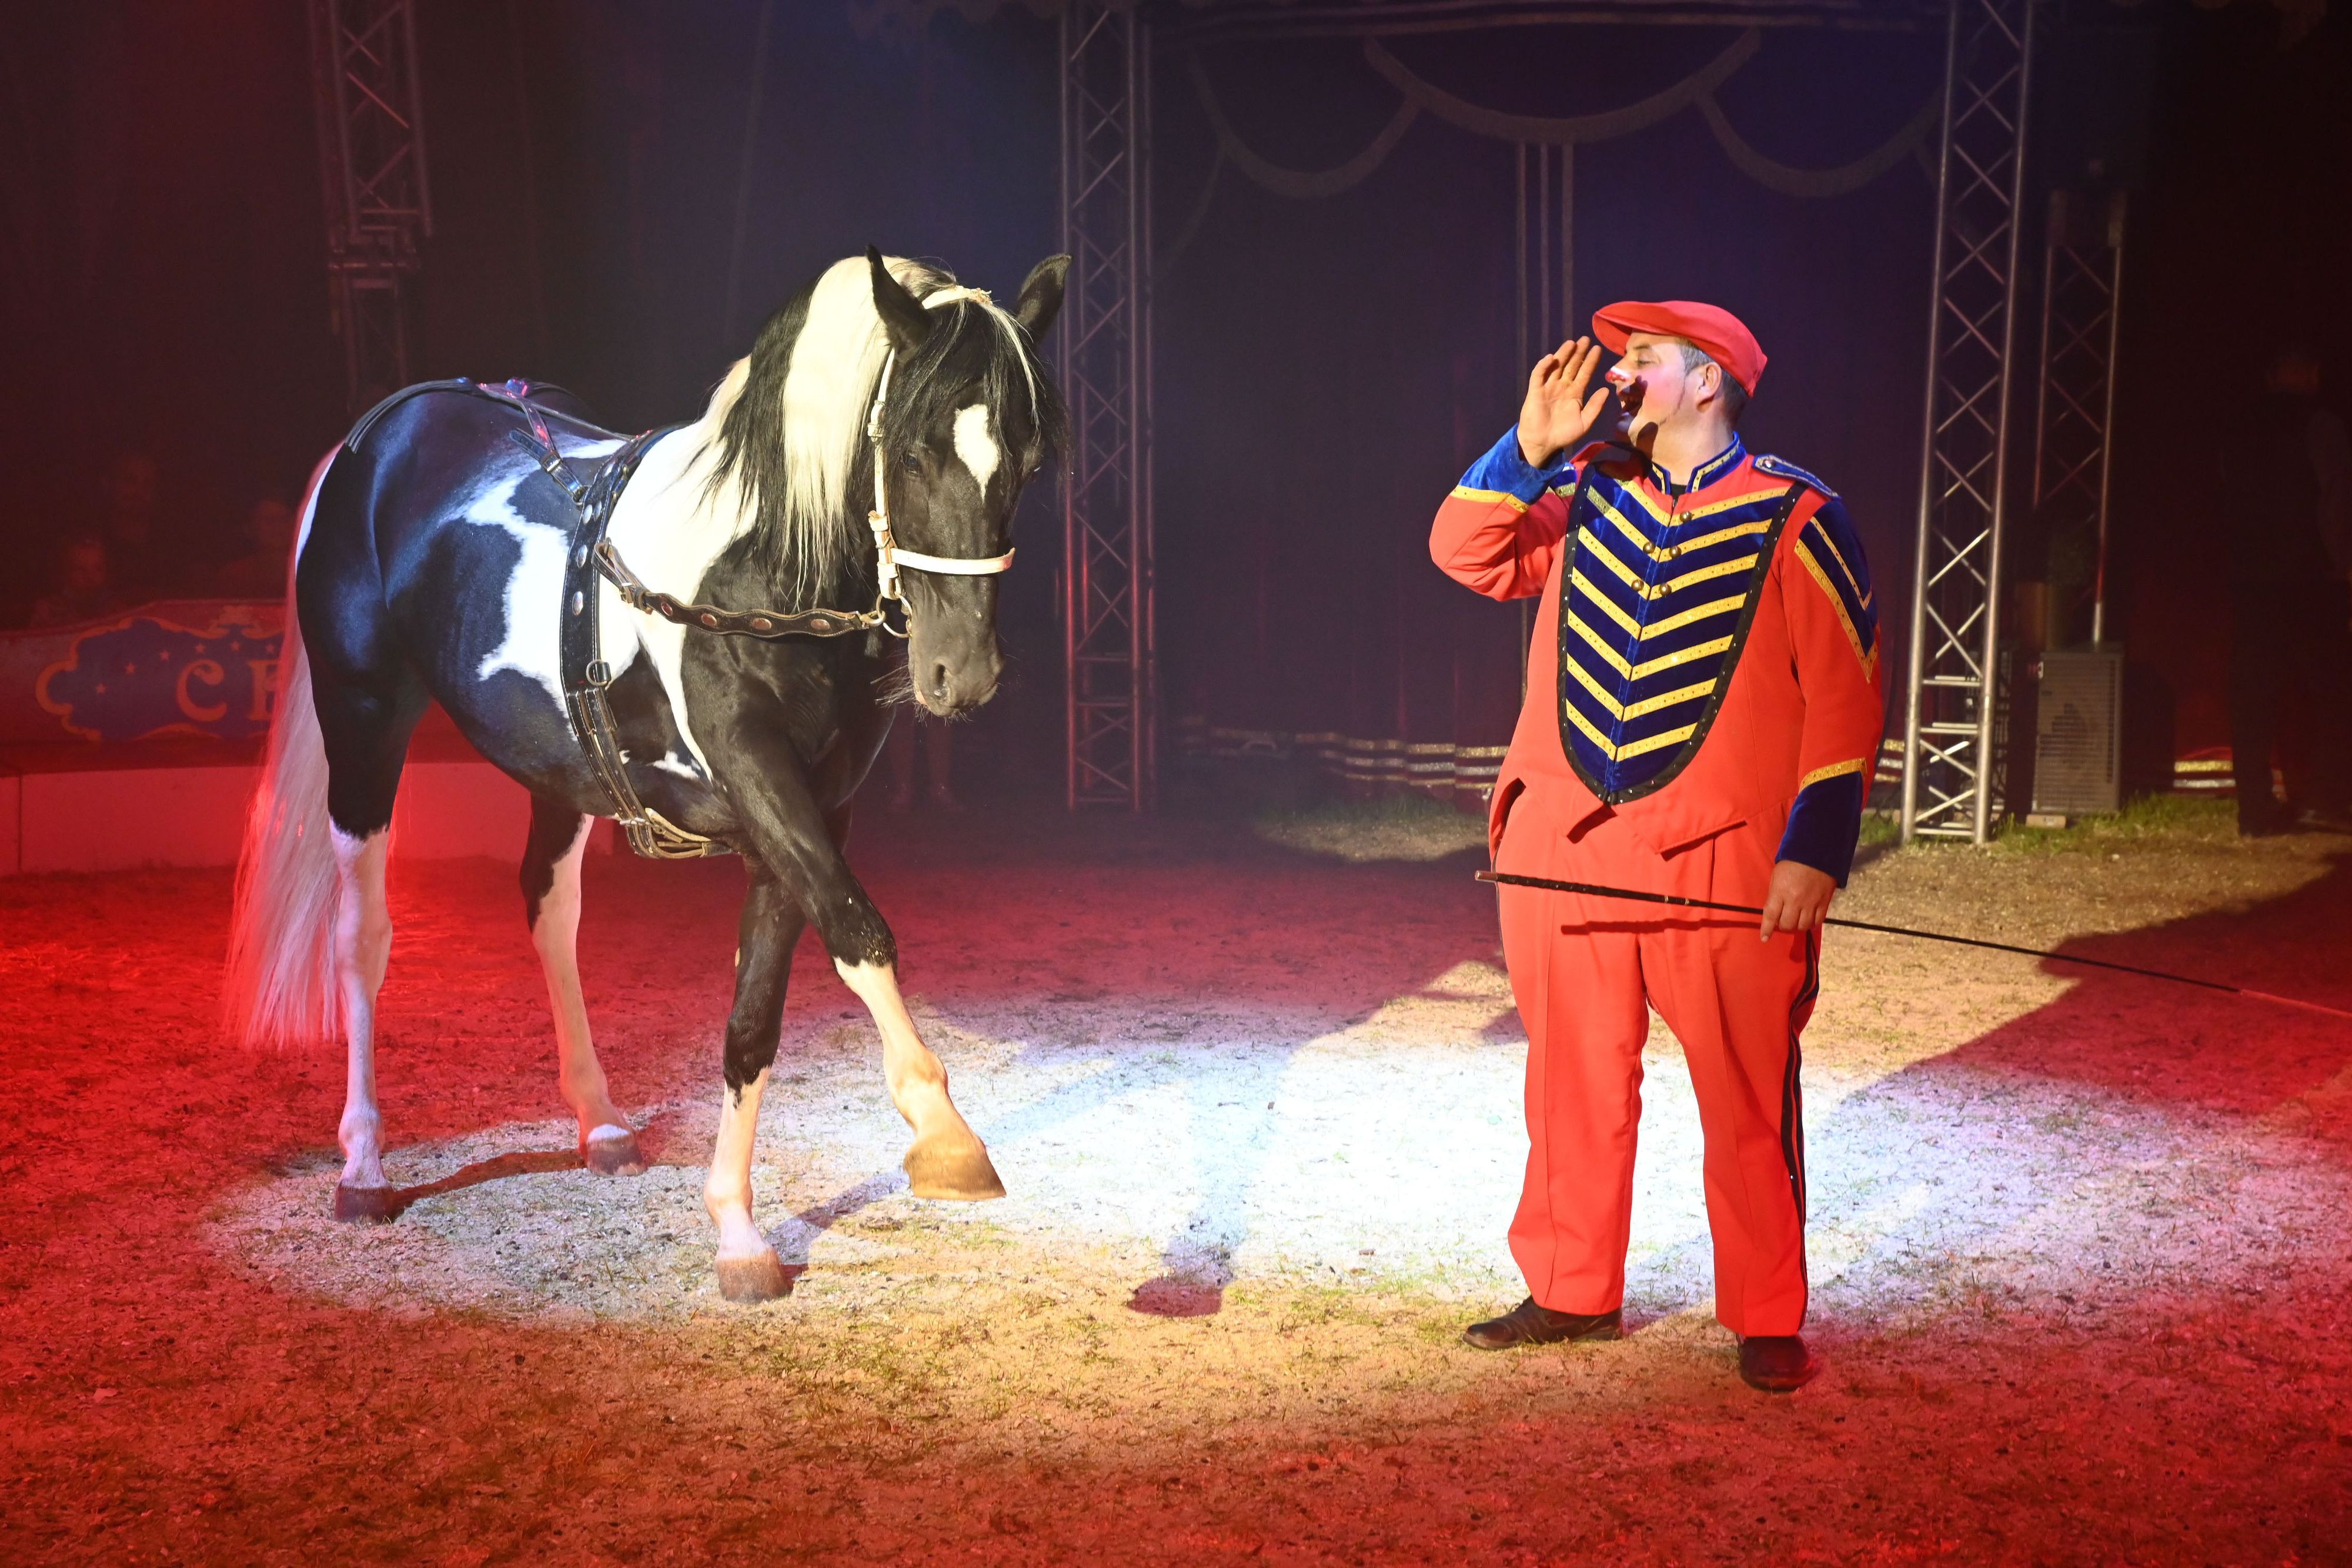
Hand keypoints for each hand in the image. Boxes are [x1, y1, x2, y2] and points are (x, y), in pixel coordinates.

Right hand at [1517, 337, 1609, 467]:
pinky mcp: (1535, 391)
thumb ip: (1595, 406)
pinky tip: (1551, 358)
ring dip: (1563, 354)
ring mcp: (1548, 387)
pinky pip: (1539, 375)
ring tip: (1572, 343)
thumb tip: (1606, 390)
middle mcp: (1562, 386)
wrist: (1543, 443)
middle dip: (1578, 353)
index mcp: (1575, 393)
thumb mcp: (1584, 422)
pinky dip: (1543, 366)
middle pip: (1571, 365)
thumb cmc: (1563, 435)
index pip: (1584, 373)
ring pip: (1556, 366)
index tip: (1597, 349)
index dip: (1590, 361)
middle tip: (1585, 339)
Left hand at [1758, 860, 1835, 940]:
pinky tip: (1809, 921)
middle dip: (1784, 927)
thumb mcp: (1776, 877)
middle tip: (1784, 922)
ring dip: (1798, 927)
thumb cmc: (1793, 863)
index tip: (1764, 938)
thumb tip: (1773, 912)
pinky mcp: (1824, 903)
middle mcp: (1795, 900)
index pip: (1771, 916)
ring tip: (1796, 921)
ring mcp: (1811, 903)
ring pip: (1803, 926)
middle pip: (1788, 925)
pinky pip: (1818, 921)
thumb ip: (1774, 895)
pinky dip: (1812, 924)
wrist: (1817, 853)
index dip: (1767, 929)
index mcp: (1780, 892)